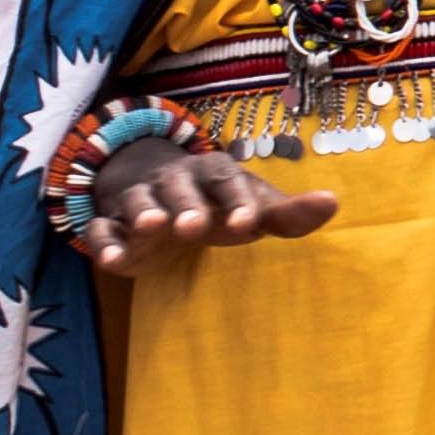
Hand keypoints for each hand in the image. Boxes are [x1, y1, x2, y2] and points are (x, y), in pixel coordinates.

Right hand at [69, 143, 341, 269]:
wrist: (159, 196)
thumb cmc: (218, 205)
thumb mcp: (252, 207)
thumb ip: (288, 213)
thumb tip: (333, 202)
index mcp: (213, 173)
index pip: (228, 181)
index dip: (238, 200)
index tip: (250, 224)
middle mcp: (174, 182)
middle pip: (178, 187)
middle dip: (186, 204)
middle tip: (195, 226)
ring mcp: (139, 201)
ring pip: (138, 202)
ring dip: (143, 213)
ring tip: (151, 226)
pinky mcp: (112, 225)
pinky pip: (101, 230)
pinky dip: (104, 243)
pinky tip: (112, 261)